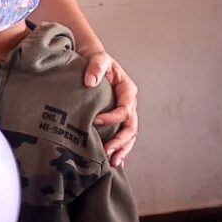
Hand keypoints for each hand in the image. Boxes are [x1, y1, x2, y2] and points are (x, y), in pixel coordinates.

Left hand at [84, 52, 138, 167]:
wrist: (92, 62)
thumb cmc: (96, 60)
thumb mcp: (98, 58)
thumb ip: (96, 67)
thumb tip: (91, 82)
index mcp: (128, 91)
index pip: (125, 110)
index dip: (112, 118)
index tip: (94, 121)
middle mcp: (129, 104)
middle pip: (131, 128)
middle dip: (121, 142)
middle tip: (108, 152)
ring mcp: (124, 113)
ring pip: (129, 136)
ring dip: (122, 150)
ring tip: (112, 163)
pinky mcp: (116, 120)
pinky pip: (121, 137)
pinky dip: (119, 150)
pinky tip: (112, 163)